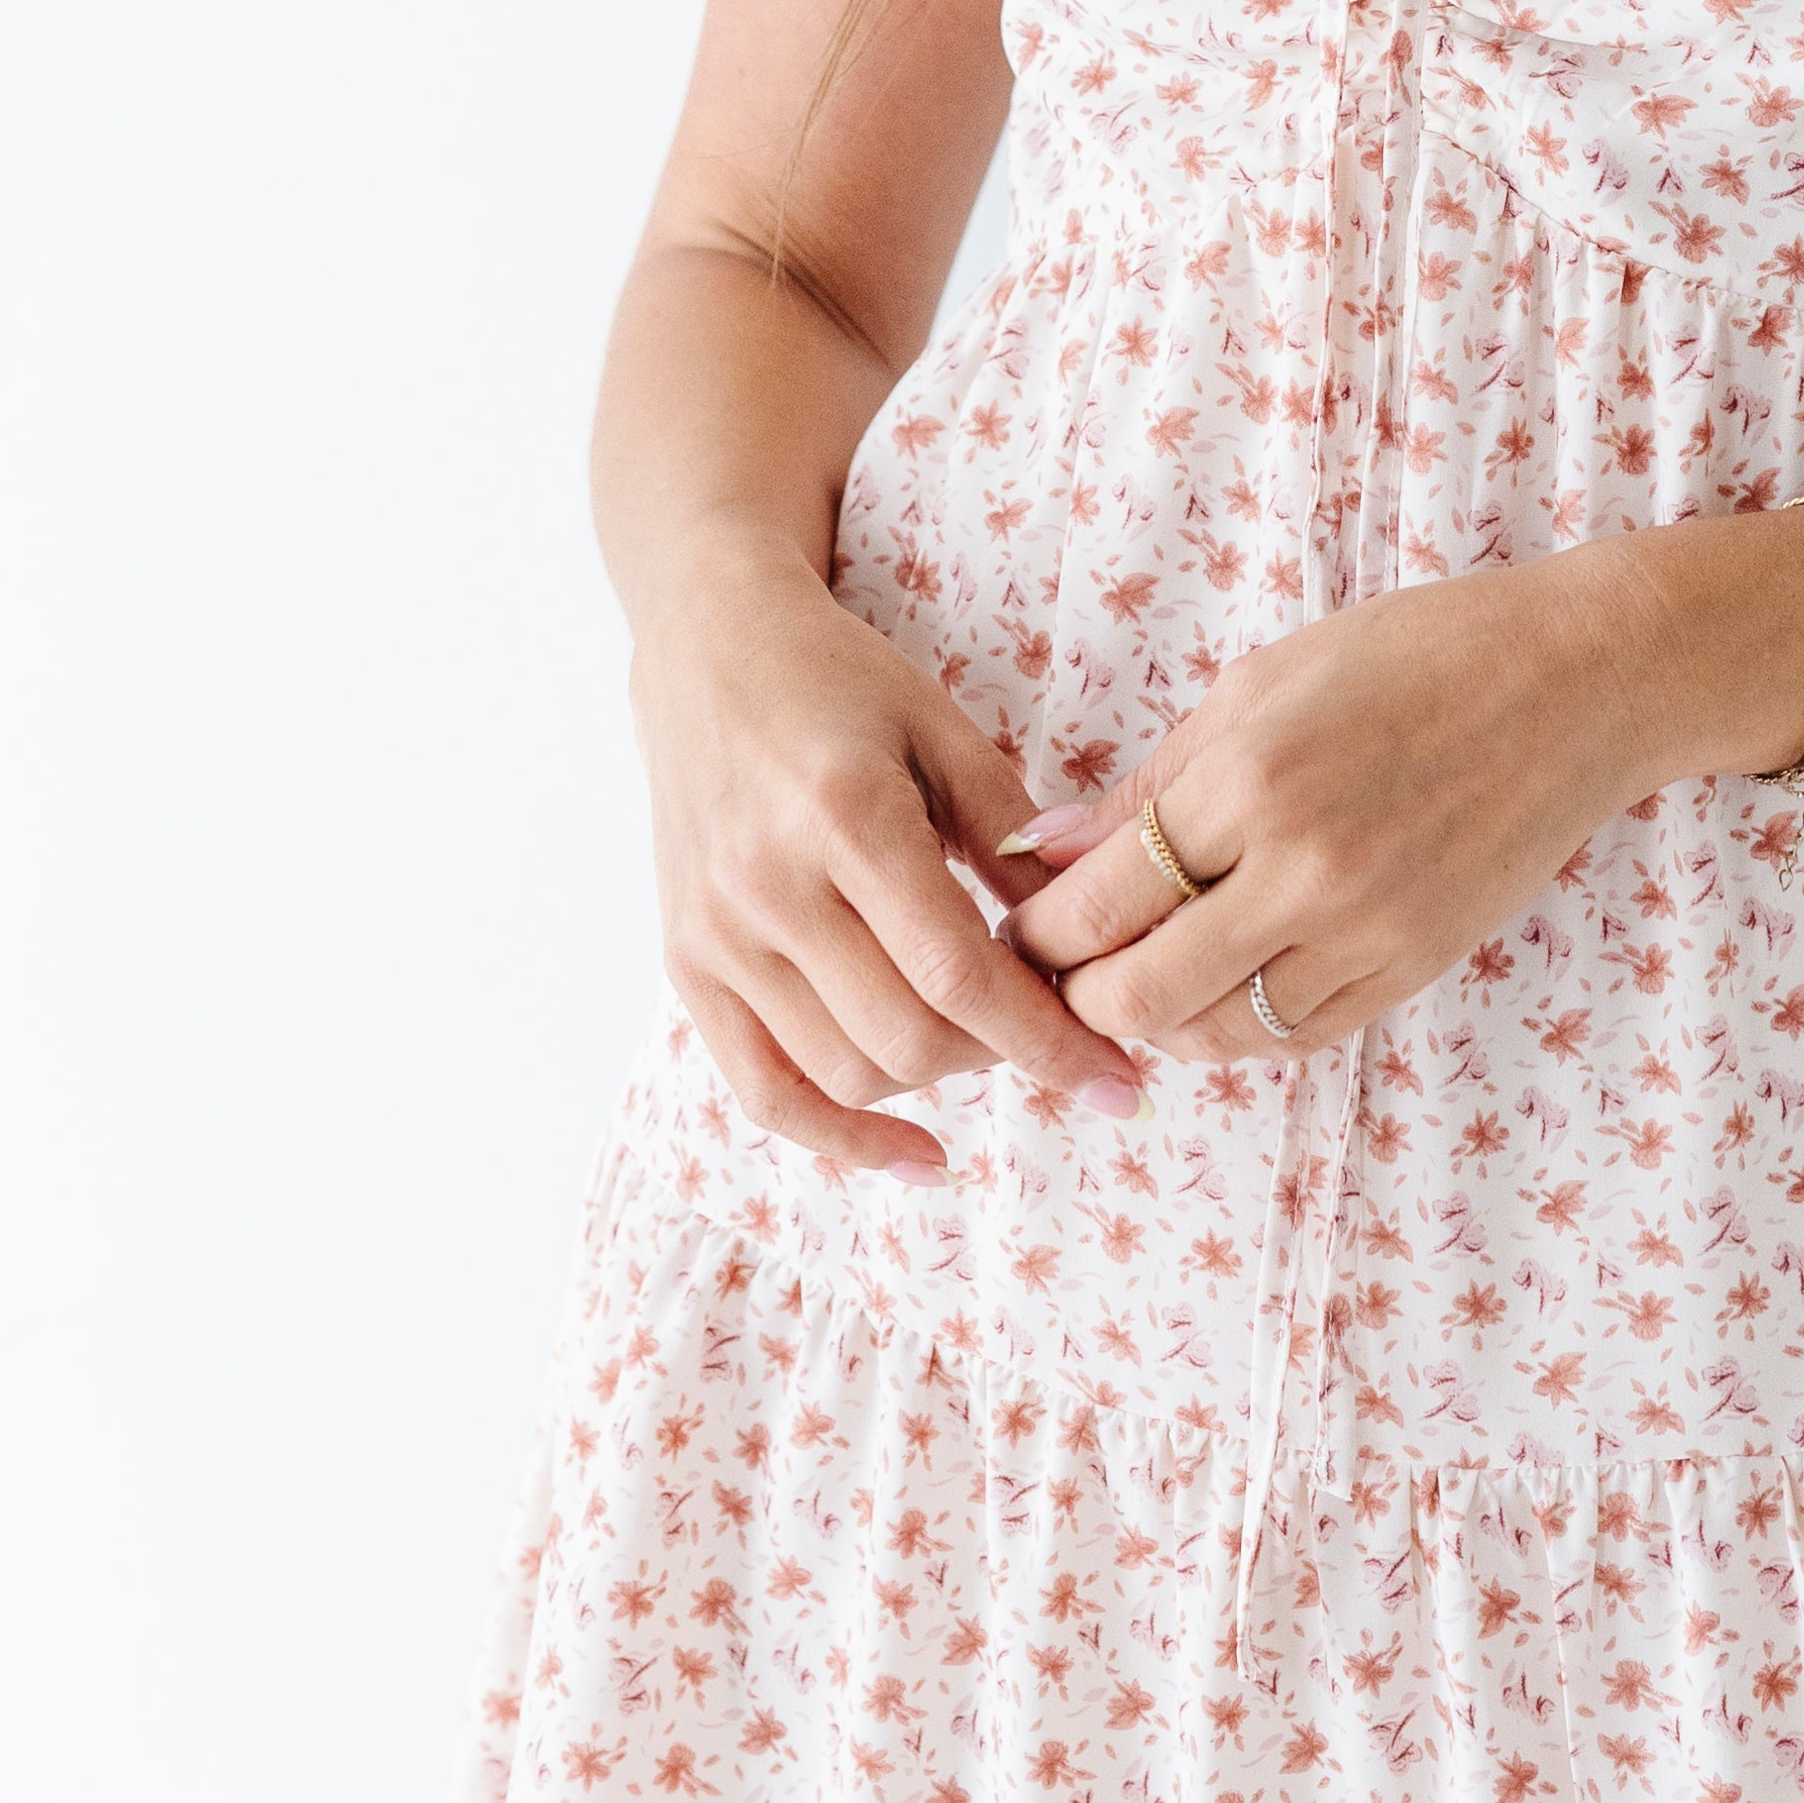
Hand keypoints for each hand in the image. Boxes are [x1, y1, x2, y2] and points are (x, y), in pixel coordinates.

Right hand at [632, 547, 1140, 1174]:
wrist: (708, 650)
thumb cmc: (840, 680)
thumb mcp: (942, 728)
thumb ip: (1013, 832)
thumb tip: (1090, 929)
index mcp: (846, 817)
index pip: (958, 971)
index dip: (1045, 1039)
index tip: (1116, 1081)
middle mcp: (770, 887)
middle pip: (906, 1034)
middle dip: (1001, 1057)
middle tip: (1059, 1038)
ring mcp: (718, 935)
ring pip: (843, 1070)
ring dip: (934, 1081)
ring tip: (985, 1043)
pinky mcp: (687, 966)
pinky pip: (763, 1092)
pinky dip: (840, 1139)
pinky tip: (915, 1152)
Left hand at [1010, 526, 1803, 1064]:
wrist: (1576, 685)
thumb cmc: (1413, 657)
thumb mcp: (1261, 685)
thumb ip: (1150, 782)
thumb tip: (1038, 851)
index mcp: (1249, 781)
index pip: (1098, 903)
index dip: (1034, 934)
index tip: (1012, 928)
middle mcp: (1302, 872)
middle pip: (1138, 994)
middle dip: (1073, 999)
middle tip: (1051, 978)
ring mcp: (1364, 932)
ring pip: (1214, 1033)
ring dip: (1151, 1023)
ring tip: (1126, 985)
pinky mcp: (1412, 969)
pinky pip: (1293, 1035)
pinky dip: (1234, 1028)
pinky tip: (1212, 991)